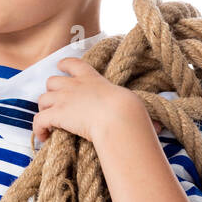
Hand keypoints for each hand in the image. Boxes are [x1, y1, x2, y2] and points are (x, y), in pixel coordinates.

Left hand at [31, 57, 159, 146]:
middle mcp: (74, 85)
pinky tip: (43, 137)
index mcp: (91, 78)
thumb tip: (162, 128)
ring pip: (42, 99)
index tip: (60, 67)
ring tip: (50, 124)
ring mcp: (63, 99)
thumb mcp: (130, 103)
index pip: (73, 63)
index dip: (64, 65)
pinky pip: (38, 119)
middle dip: (51, 92)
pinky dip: (38, 128)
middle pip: (52, 81)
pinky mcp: (56, 114)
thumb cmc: (128, 111)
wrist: (117, 117)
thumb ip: (135, 109)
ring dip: (44, 110)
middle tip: (56, 105)